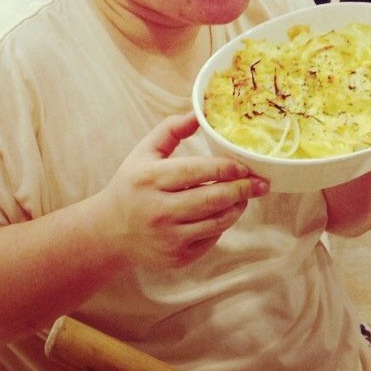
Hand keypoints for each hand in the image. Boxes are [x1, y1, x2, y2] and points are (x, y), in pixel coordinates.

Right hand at [94, 113, 267, 269]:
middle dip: (242, 190)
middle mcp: (158, 210)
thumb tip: (197, 113)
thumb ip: (170, 130)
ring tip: (245, 196)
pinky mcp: (177, 257)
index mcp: (149, 179)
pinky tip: (223, 213)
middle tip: (260, 183)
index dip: (226, 168)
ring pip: (217, 222)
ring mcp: (168, 237)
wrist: (110, 232)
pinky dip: (222, 225)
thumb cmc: (131, 186)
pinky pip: (211, 239)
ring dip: (237, 208)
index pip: (197, 171)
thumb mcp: (144, 153)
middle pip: (212, 199)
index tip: (244, 166)